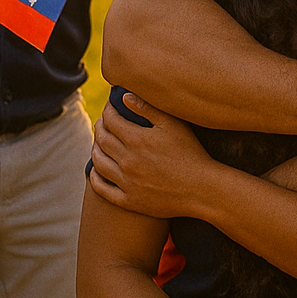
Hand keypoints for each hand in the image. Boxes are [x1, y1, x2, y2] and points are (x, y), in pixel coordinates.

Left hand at [87, 94, 211, 217]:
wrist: (202, 190)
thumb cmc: (192, 153)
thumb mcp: (174, 125)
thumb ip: (148, 108)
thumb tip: (124, 96)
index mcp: (137, 140)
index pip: (111, 120)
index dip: (107, 111)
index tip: (110, 108)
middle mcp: (127, 161)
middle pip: (102, 140)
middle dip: (100, 127)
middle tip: (102, 123)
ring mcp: (127, 182)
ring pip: (98, 162)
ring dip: (95, 149)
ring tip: (98, 143)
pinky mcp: (129, 200)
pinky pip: (102, 189)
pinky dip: (94, 177)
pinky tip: (96, 170)